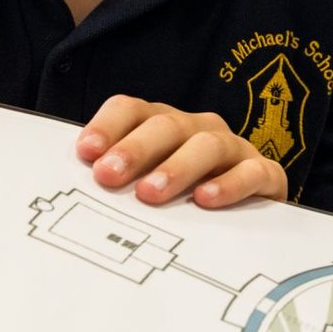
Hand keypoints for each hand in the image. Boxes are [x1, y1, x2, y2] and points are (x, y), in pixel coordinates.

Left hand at [76, 95, 286, 208]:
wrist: (247, 221)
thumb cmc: (182, 203)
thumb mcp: (145, 187)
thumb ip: (116, 182)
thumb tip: (68, 192)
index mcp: (163, 124)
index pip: (132, 109)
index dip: (108, 126)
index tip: (86, 152)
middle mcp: (198, 129)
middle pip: (167, 124)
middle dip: (135, 149)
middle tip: (109, 175)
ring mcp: (234, 149)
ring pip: (207, 145)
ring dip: (177, 167)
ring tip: (150, 193)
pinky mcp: (265, 174)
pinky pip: (252, 172)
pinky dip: (230, 184)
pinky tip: (205, 199)